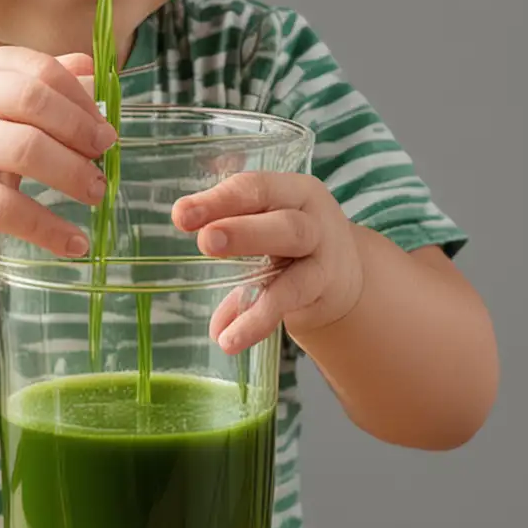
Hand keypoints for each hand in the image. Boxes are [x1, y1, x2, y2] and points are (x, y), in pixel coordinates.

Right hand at [0, 47, 116, 251]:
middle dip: (79, 130)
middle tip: (106, 156)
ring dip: (71, 173)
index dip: (81, 100)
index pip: (40, 71)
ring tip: (97, 193)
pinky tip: (74, 243)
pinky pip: (4, 208)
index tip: (107, 129)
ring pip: (23, 150)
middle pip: (33, 101)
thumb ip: (43, 84)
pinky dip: (46, 228)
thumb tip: (96, 72)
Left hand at [171, 173, 364, 353]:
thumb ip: (229, 254)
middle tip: (205, 241)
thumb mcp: (264, 233)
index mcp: (291, 192)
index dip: (218, 200)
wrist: (347, 276)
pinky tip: (229, 339)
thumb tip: (198, 298)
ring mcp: (324, 252)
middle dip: (242, 230)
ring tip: (219, 293)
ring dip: (255, 283)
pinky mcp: (326, 287)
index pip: (254, 188)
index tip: (180, 215)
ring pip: (293, 257)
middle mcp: (312, 216)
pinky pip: (289, 299)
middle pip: (282, 220)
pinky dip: (257, 320)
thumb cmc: (292, 245)